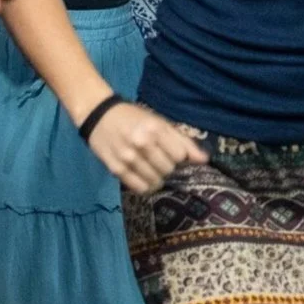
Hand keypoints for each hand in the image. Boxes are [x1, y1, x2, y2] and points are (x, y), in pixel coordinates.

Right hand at [85, 101, 208, 192]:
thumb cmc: (134, 118)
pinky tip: (144, 178)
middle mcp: (142, 144)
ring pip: (155, 181)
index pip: (180, 156)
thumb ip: (183, 141)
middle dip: (168, 168)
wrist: (99, 116)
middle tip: (161, 161)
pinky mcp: (116, 169)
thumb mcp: (160, 123)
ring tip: (152, 169)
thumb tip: (204, 160)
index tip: (173, 154)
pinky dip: (146, 187)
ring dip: (158, 179)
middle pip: (168, 169)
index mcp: (156, 129)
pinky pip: (139, 188)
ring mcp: (128, 158)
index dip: (180, 158)